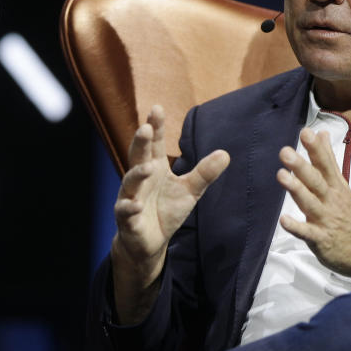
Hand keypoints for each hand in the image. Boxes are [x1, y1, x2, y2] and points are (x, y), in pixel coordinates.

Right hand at [111, 105, 229, 322]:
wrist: (150, 242)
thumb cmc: (166, 210)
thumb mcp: (189, 191)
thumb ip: (204, 173)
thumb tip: (226, 153)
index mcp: (154, 168)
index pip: (154, 144)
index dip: (155, 127)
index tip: (157, 109)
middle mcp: (140, 179)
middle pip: (138, 156)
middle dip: (141, 142)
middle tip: (145, 127)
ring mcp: (131, 197)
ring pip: (130, 182)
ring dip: (137, 174)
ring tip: (148, 168)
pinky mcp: (127, 218)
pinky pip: (125, 211)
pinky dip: (129, 207)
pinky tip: (136, 205)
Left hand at [276, 128, 350, 282]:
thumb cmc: (350, 215)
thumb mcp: (341, 185)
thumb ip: (328, 159)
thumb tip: (322, 133)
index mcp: (336, 186)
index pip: (325, 164)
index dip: (315, 149)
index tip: (306, 133)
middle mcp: (331, 200)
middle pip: (316, 181)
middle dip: (301, 166)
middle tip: (285, 152)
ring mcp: (327, 220)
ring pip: (310, 203)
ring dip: (296, 189)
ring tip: (281, 175)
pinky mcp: (322, 240)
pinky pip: (308, 233)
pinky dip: (296, 227)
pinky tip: (283, 220)